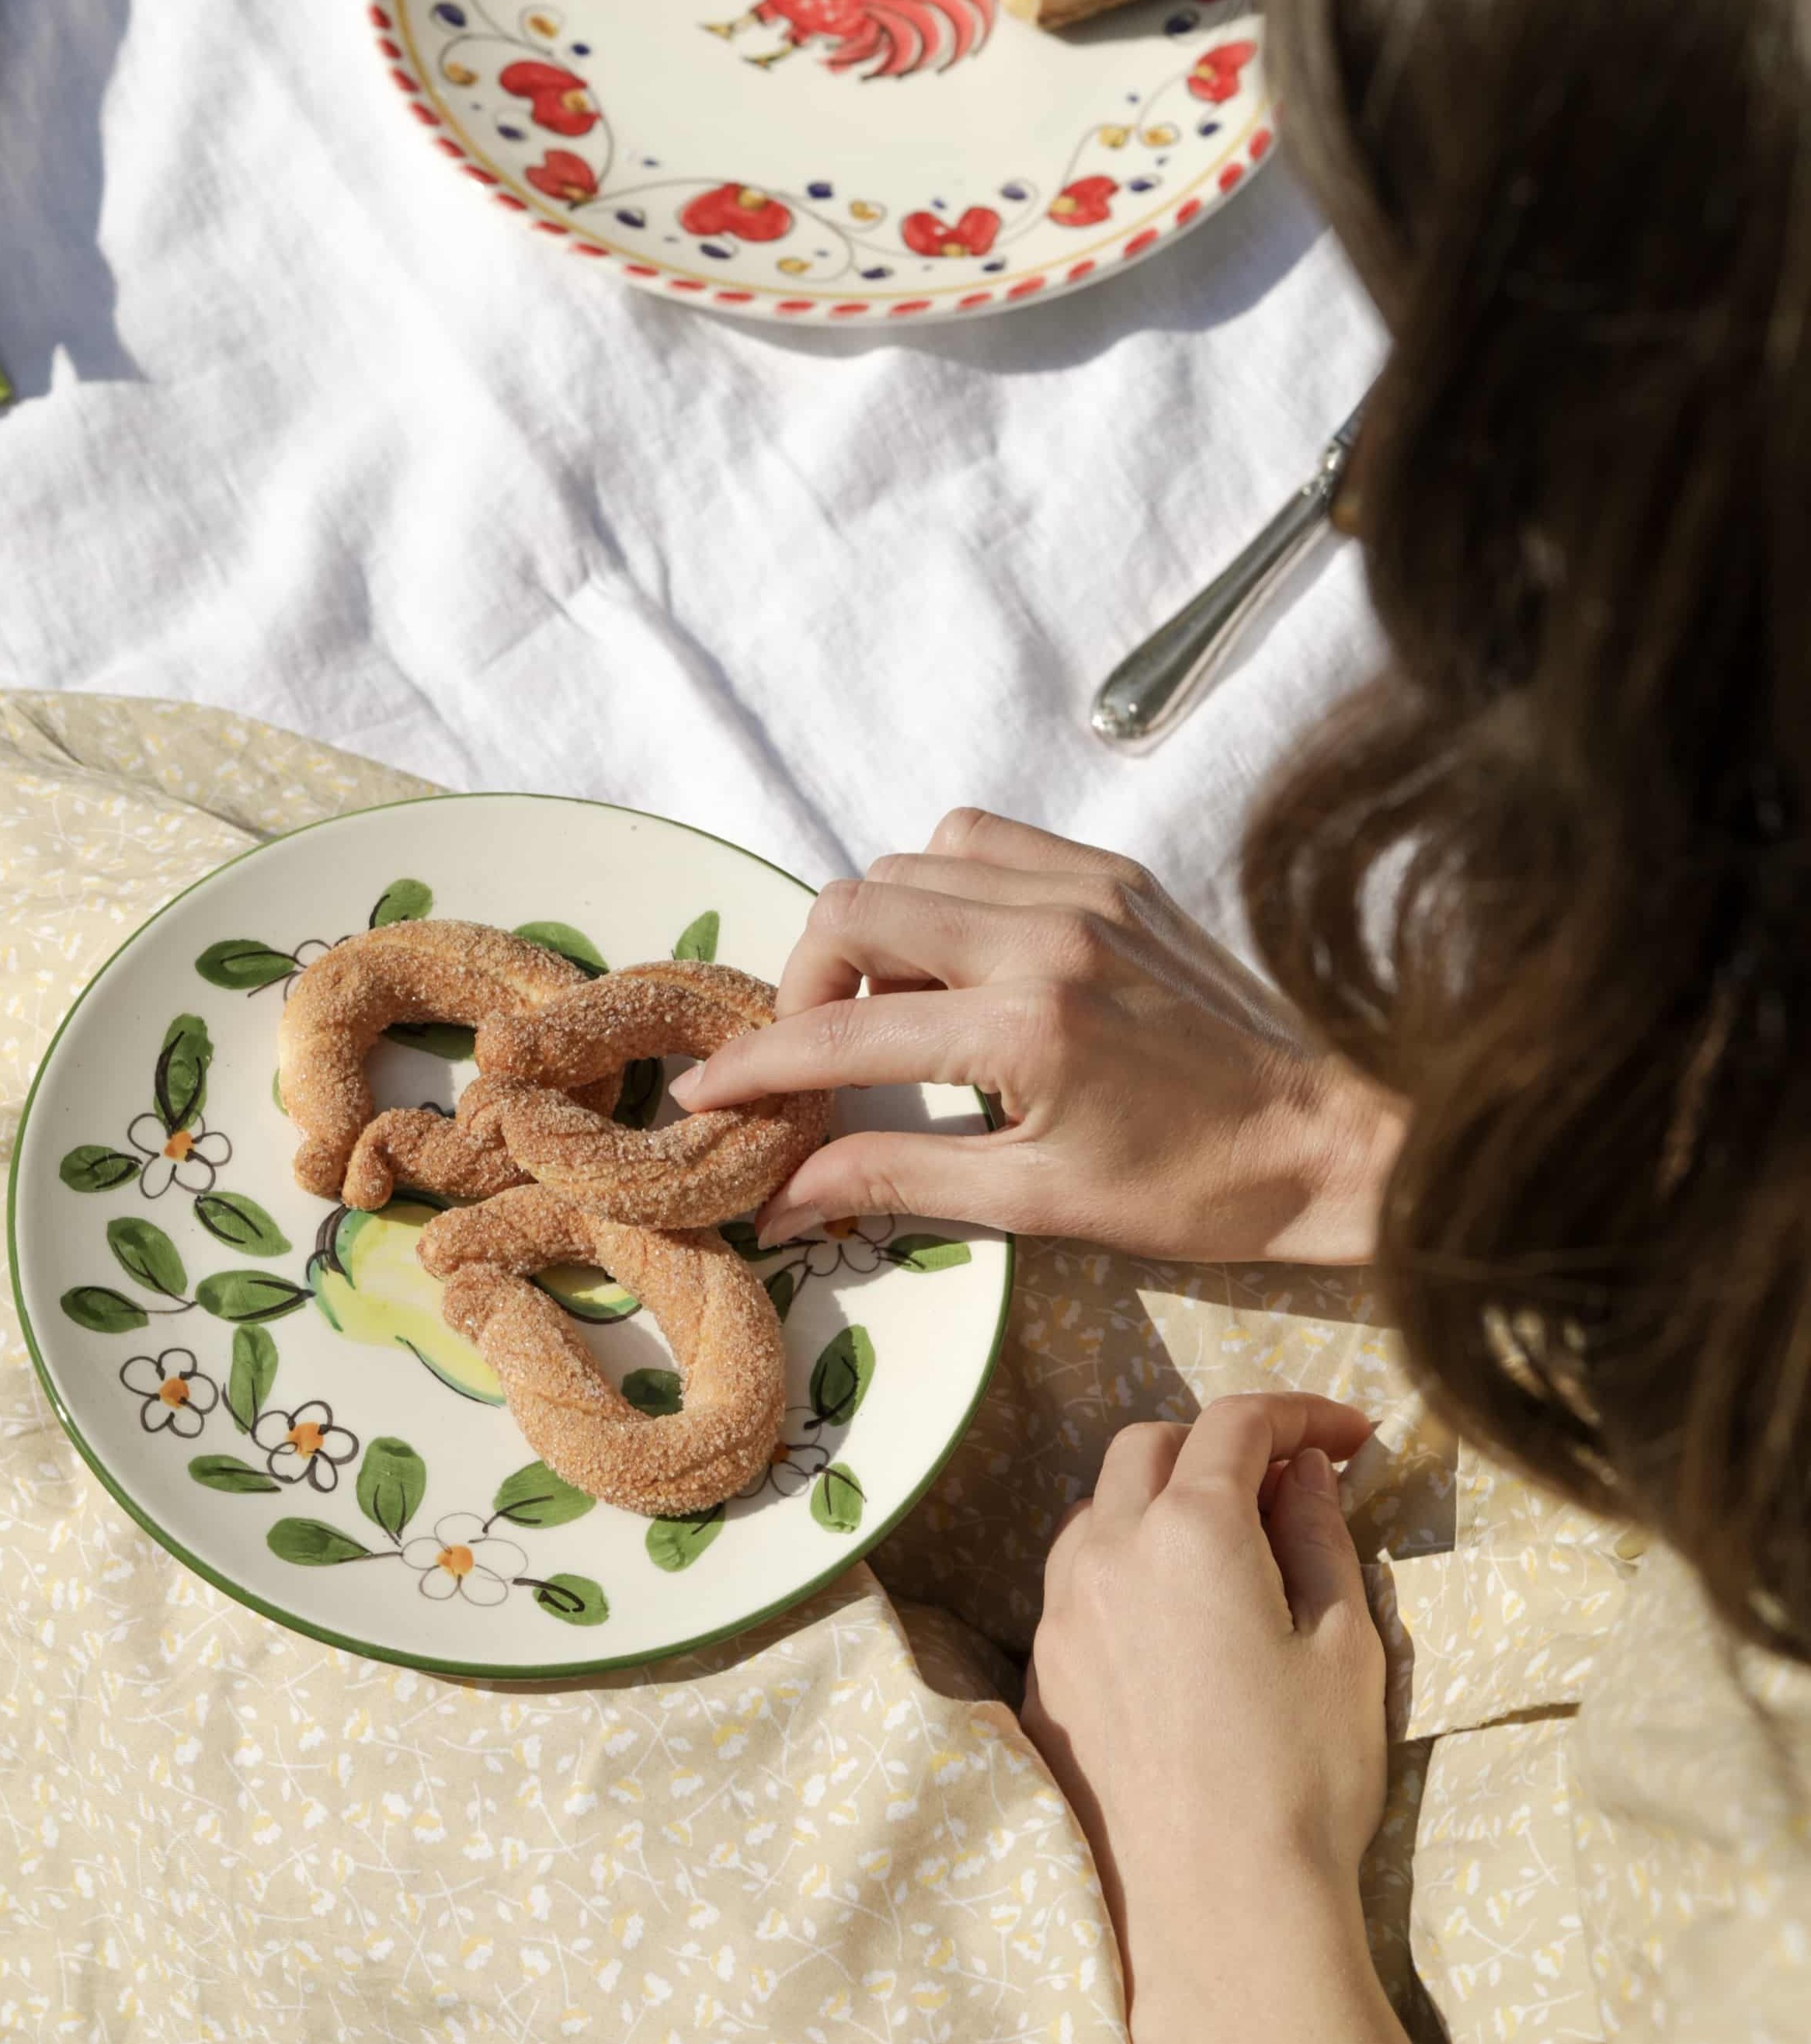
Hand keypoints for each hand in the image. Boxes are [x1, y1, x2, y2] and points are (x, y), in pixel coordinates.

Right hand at [673, 808, 1405, 1263]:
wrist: (1336, 1138)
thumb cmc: (1196, 1188)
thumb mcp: (1036, 1203)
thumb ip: (894, 1180)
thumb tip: (779, 1200)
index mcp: (1027, 1028)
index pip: (842, 1034)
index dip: (756, 1065)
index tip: (706, 1093)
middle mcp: (1048, 934)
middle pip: (853, 910)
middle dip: (804, 984)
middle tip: (817, 1053)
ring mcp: (1084, 887)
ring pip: (907, 864)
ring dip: (872, 935)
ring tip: (899, 1014)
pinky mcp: (1113, 870)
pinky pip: (978, 840)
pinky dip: (938, 887)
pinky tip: (959, 958)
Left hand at [1020, 1392, 1385, 2030]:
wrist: (1216, 1910)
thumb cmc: (1302, 1778)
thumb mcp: (1343, 1646)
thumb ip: (1318, 1537)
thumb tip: (1304, 1472)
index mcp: (1189, 1530)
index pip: (1235, 1423)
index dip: (1300, 1414)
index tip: (1351, 1437)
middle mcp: (1105, 1552)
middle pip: (1148, 1447)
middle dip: (1218, 1445)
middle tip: (1287, 1486)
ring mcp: (1059, 1613)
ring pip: (1098, 1511)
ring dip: (1159, 1502)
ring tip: (1227, 1551)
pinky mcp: (1040, 1673)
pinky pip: (1074, 1584)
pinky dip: (1123, 1569)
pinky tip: (1172, 1620)